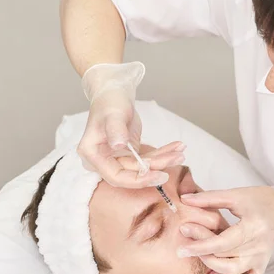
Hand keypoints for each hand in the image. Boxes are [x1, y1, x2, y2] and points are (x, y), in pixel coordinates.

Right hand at [77, 62, 184, 186]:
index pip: (116, 176)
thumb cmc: (110, 101)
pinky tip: (177, 148)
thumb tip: (118, 146)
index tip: (158, 175)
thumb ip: (115, 129)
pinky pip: (148, 158)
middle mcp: (104, 160)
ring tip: (181, 152)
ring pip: (143, 166)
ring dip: (164, 160)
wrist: (114, 93)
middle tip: (177, 159)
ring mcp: (117, 158)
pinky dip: (163, 153)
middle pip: (132, 173)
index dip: (138, 180)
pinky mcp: (130, 154)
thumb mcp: (113, 114)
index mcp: (93, 154)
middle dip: (156, 167)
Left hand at [178, 187, 273, 273]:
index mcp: (253, 225)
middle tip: (184, 242)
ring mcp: (261, 257)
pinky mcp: (262, 265)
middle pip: (225, 255)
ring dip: (212, 265)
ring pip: (233, 270)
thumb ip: (210, 198)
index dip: (201, 245)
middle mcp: (259, 245)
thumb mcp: (236, 195)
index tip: (182, 246)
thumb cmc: (259, 200)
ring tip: (199, 254)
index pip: (223, 241)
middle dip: (201, 250)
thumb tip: (185, 199)